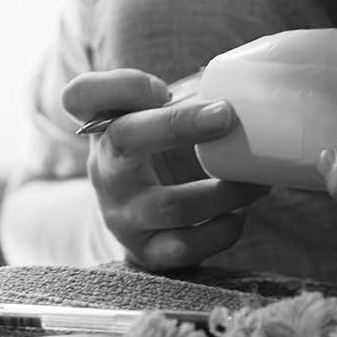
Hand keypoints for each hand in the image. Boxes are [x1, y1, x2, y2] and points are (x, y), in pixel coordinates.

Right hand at [63, 68, 268, 269]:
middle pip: (124, 139)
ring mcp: (121, 214)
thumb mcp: (145, 117)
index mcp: (102, 127)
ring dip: (225, 191)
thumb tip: (230, 85)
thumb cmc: (152, 152)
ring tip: (257, 180)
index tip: (161, 89)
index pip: (79, 95)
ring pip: (172, 205)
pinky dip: (222, 231)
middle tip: (226, 114)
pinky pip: (186, 247)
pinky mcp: (144, 251)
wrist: (134, 218)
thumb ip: (172, 93)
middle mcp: (104, 169)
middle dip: (178, 125)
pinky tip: (237, 216)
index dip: (120, 85)